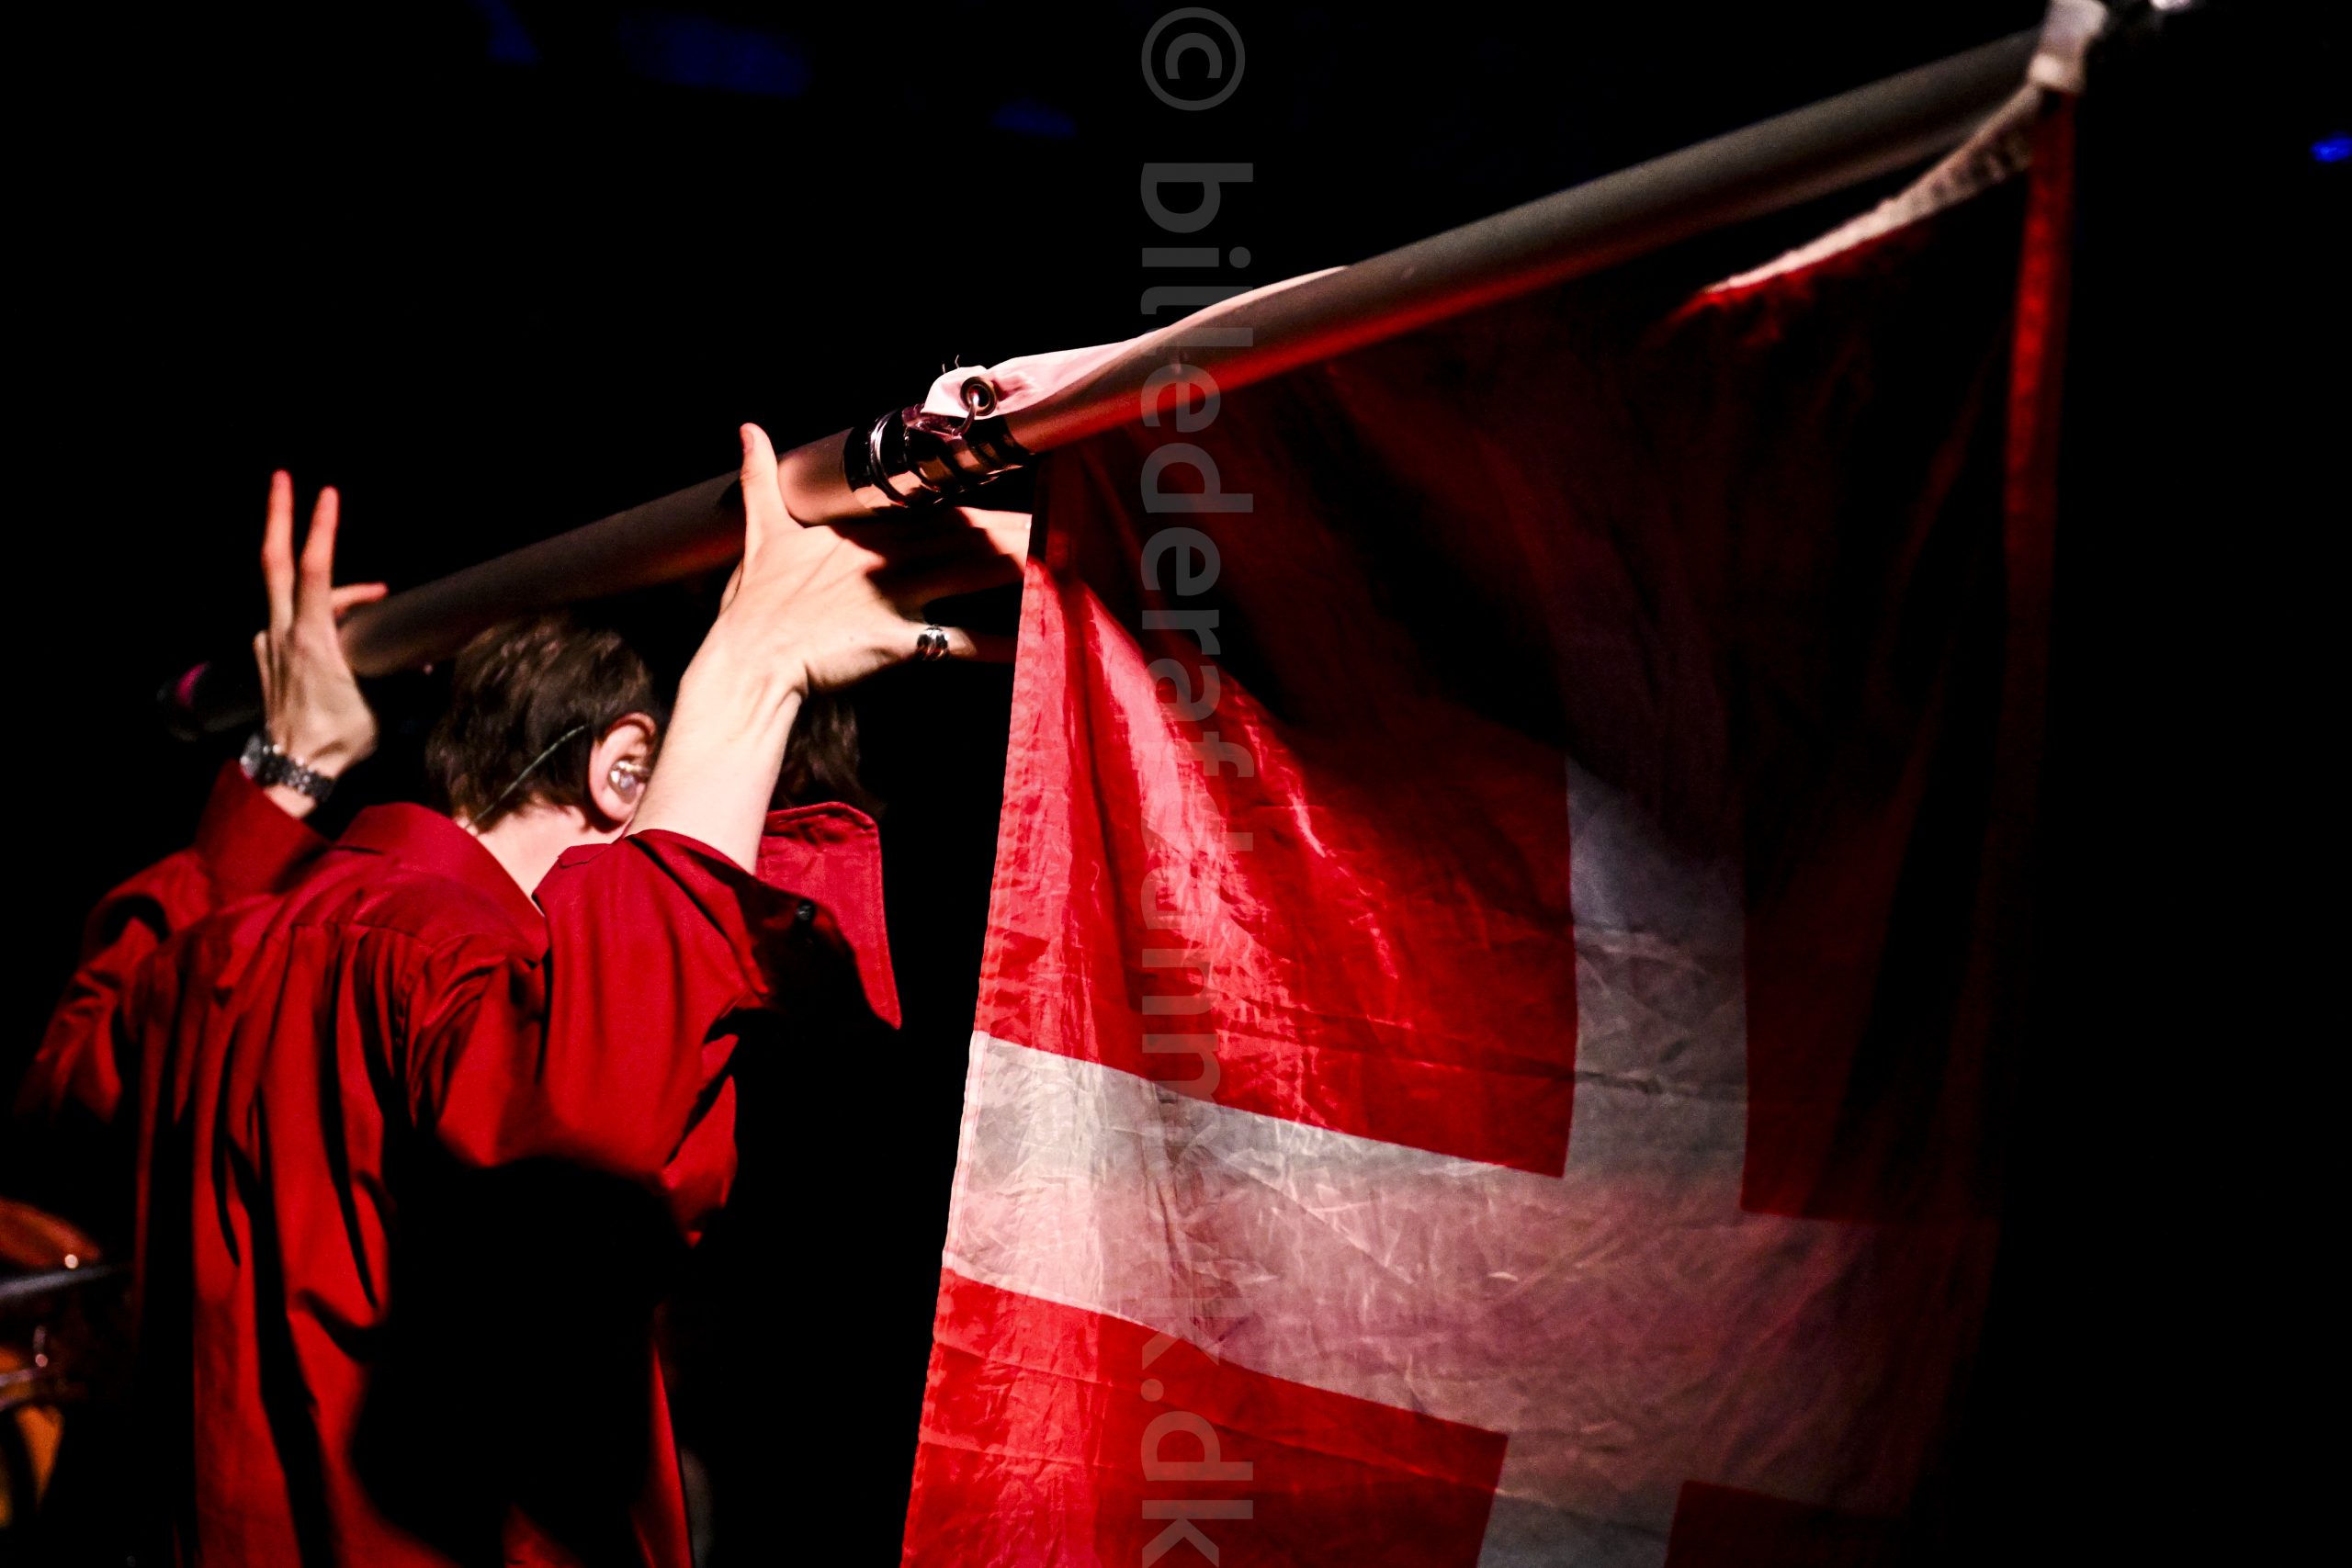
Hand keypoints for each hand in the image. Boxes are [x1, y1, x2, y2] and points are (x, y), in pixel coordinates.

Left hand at [253, 472, 387, 812]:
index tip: (328, 493)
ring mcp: (269, 643)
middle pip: (274, 560)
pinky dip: (315, 612)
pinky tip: (341, 632)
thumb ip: (402, 678)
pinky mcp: (266, 655)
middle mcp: (282, 633)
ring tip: (370, 595)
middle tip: (283, 477)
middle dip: (279, 514)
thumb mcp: (380, 707)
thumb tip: (430, 661)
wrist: (291, 771)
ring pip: (290, 590)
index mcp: (311, 640)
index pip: (313, 570)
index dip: (321, 528)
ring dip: (320, 575)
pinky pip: (290, 618)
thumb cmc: (339, 741)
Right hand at [630, 423, 1027, 866]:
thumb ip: (759, 478)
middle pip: (964, 536)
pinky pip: (957, 641)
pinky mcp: (899, 640)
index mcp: (863, 534)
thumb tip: (747, 428)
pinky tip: (1032, 643)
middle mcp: (888, 560)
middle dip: (1013, 529)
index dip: (977, 501)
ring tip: (1062, 562)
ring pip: (969, 575)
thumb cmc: (755, 604)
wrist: (748, 661)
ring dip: (1016, 568)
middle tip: (1060, 519)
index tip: (1015, 490)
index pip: (932, 510)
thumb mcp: (759, 531)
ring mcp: (896, 598)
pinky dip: (995, 643)